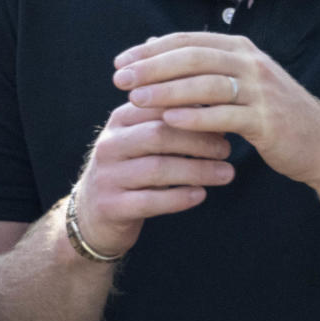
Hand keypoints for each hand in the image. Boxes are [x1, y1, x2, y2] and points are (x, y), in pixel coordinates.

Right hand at [72, 100, 234, 257]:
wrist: (93, 214)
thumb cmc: (131, 171)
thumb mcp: (142, 142)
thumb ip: (171, 126)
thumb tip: (220, 112)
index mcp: (119, 121)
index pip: (158, 106)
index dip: (194, 112)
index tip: (224, 118)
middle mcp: (109, 145)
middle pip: (158, 134)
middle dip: (198, 141)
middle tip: (227, 149)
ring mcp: (107, 176)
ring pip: (157, 169)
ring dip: (197, 170)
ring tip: (226, 173)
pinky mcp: (111, 207)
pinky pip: (150, 201)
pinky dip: (179, 198)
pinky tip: (201, 195)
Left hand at [112, 32, 319, 186]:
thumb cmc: (272, 114)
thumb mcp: (240, 80)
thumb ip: (202, 64)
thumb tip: (154, 44)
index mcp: (241, 49)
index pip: (188, 41)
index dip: (150, 50)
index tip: (120, 62)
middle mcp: (252, 63)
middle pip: (193, 57)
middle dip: (151, 67)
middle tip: (119, 79)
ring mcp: (262, 91)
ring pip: (206, 85)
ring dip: (166, 91)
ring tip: (136, 100)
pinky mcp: (267, 121)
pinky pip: (225, 116)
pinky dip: (195, 117)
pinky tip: (168, 123)